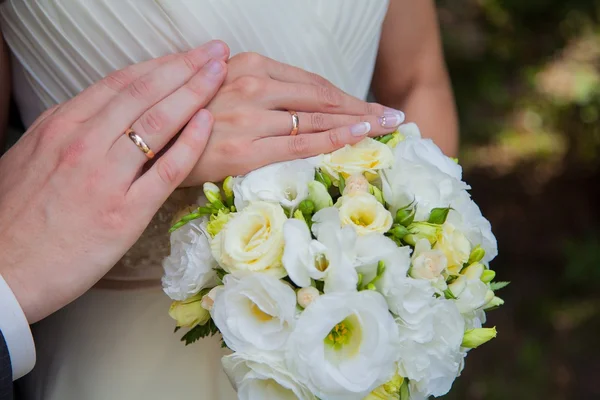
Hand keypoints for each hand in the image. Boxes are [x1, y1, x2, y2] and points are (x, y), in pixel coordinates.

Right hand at [0, 41, 229, 322]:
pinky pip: (165, 169)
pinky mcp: (123, 212)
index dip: (160, 64)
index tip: (187, 55)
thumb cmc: (16, 218)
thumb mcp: (32, 159)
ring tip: (220, 74)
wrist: (1, 271)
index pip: (121, 83)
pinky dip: (189, 142)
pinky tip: (207, 122)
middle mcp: (83, 142)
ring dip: (194, 93)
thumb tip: (100, 117)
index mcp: (60, 125)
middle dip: (186, 67)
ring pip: (157, 121)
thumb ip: (67, 133)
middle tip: (215, 52)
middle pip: (144, 92)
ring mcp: (105, 175)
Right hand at [183, 52, 404, 184]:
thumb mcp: (220, 87)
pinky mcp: (246, 149)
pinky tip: (359, 137)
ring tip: (386, 128)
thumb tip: (291, 99)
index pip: (311, 82)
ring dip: (358, 123)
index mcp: (247, 65)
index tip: (369, 105)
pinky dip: (335, 139)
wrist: (146, 144)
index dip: (345, 95)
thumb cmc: (185, 118)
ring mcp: (250, 117)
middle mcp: (252, 85)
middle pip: (322, 98)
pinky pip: (301, 143)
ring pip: (318, 119)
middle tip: (391, 118)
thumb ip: (256, 88)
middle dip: (362, 108)